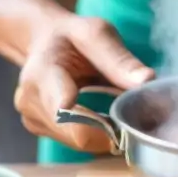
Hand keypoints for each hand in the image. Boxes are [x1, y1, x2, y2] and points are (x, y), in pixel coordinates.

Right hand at [13, 15, 154, 152]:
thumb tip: (148, 81)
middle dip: (111, 129)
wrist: (44, 41)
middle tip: (136, 114)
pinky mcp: (40, 129)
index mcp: (41, 73)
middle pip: (78, 135)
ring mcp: (32, 119)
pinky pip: (75, 142)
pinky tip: (102, 115)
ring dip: (105, 133)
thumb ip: (119, 59)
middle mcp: (30, 101)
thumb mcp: (97, 34)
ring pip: (79, 142)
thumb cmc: (72, 36)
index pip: (63, 110)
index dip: (96, 123)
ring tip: (117, 110)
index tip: (124, 123)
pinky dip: (96, 134)